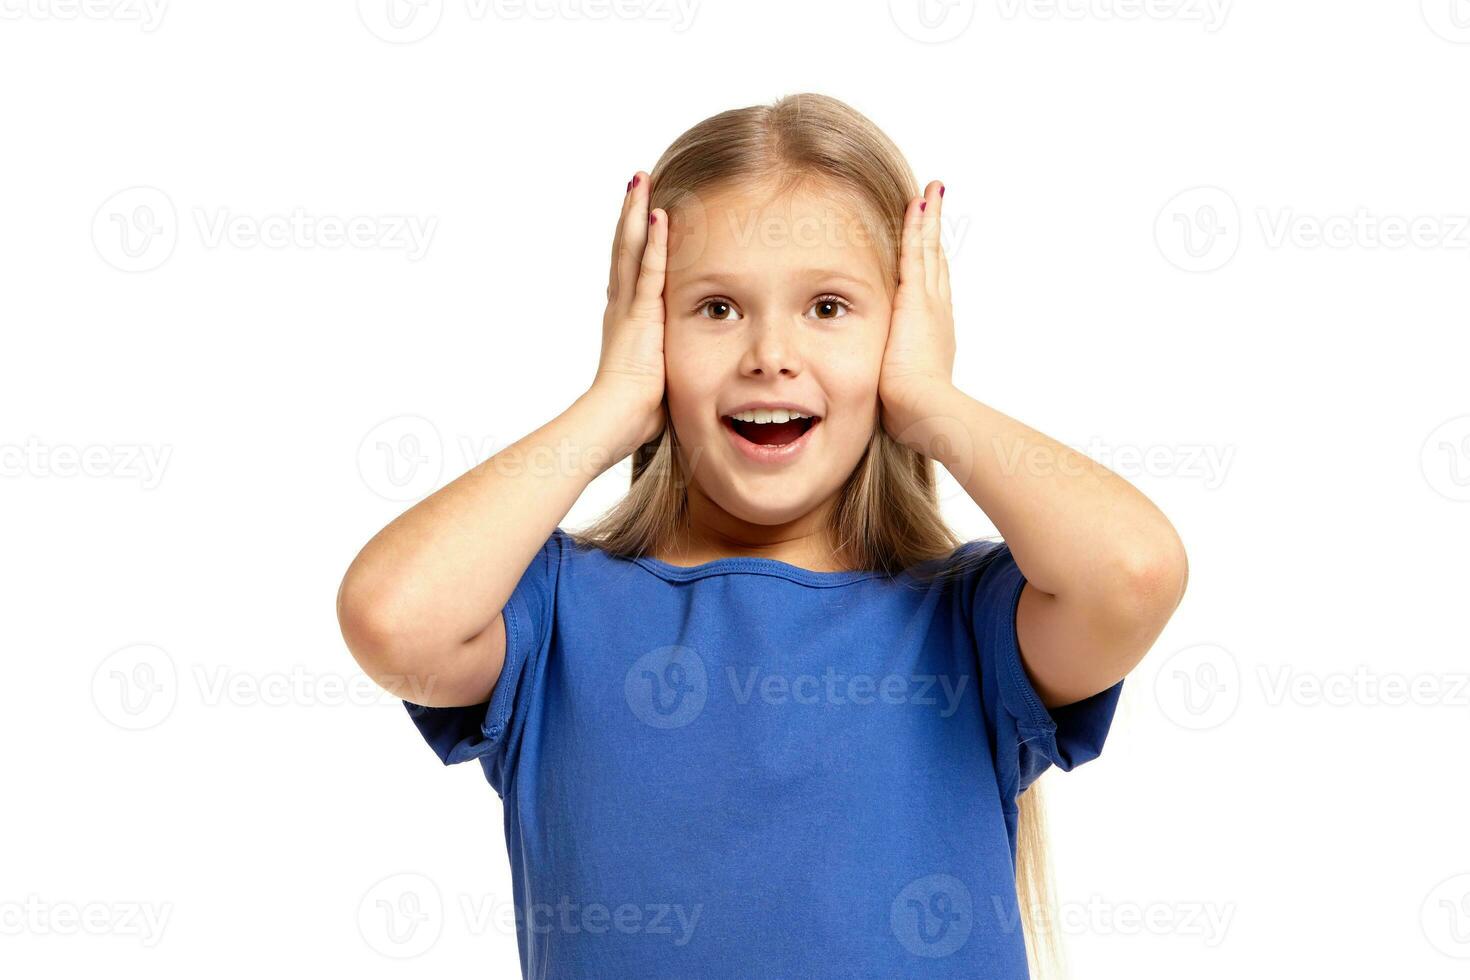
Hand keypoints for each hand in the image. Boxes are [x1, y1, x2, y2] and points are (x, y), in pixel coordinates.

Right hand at [591, 170, 667, 447]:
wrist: (611, 421)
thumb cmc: (632, 413)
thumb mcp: (653, 379)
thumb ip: (663, 363)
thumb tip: (674, 370)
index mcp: (625, 321)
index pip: (630, 271)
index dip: (633, 242)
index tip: (639, 217)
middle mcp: (621, 307)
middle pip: (623, 250)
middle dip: (630, 215)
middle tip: (635, 182)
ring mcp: (628, 308)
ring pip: (630, 249)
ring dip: (636, 213)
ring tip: (639, 180)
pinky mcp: (640, 315)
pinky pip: (648, 270)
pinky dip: (652, 241)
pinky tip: (657, 214)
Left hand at [879, 180, 956, 439]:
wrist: (927, 410)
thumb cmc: (913, 413)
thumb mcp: (901, 393)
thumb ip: (893, 388)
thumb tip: (887, 401)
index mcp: (932, 334)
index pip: (930, 292)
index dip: (931, 269)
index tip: (930, 250)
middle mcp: (937, 312)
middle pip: (935, 264)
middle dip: (933, 237)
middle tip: (934, 209)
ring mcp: (929, 302)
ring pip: (928, 251)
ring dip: (928, 221)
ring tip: (931, 193)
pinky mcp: (917, 297)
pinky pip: (917, 250)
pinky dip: (919, 224)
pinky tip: (919, 201)